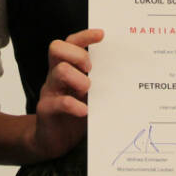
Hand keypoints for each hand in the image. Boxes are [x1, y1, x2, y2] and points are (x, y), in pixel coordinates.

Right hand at [28, 28, 102, 161]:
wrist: (54, 141)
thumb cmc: (76, 113)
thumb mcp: (90, 94)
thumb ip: (100, 81)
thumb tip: (129, 72)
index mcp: (66, 67)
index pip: (70, 42)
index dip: (84, 36)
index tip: (102, 34)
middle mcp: (55, 75)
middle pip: (57, 48)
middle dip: (78, 55)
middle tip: (91, 70)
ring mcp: (49, 91)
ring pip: (59, 71)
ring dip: (78, 79)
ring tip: (88, 91)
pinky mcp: (46, 110)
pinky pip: (58, 102)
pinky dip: (74, 105)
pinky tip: (85, 111)